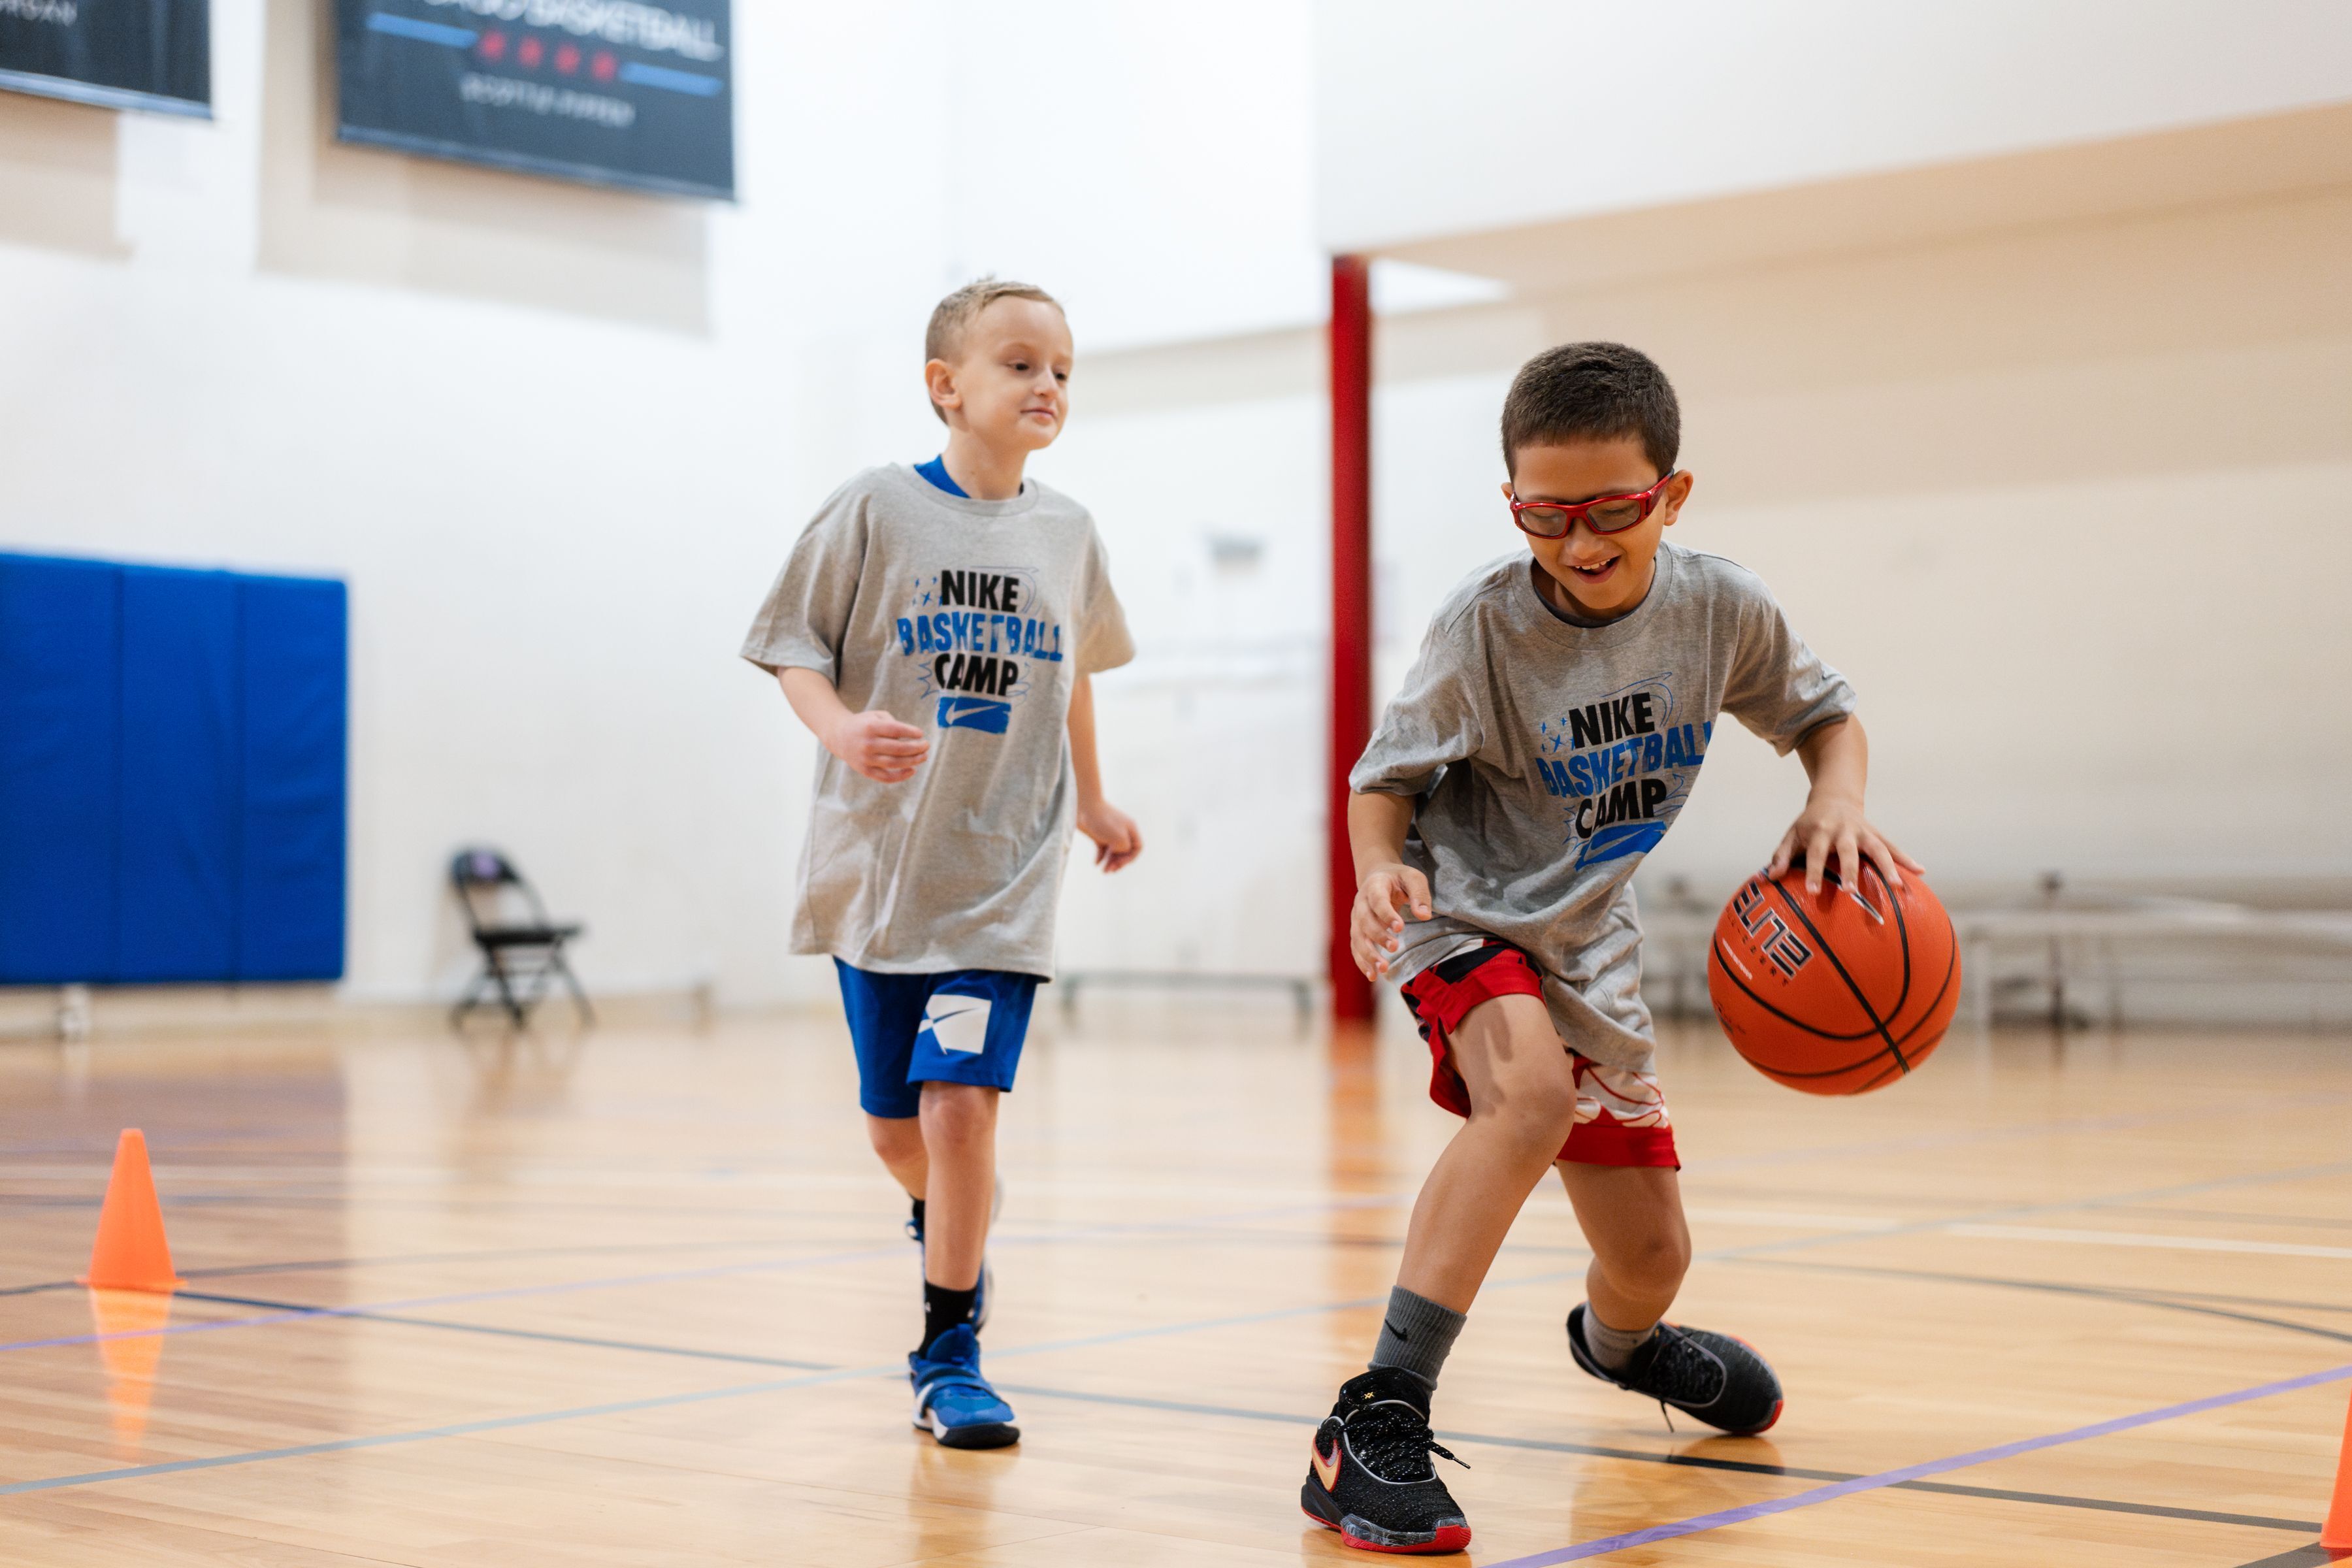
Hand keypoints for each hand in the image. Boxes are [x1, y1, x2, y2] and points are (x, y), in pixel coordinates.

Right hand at [824, 708, 928, 782]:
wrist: (838, 736)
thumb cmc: (863, 724)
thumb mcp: (875, 716)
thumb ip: (892, 723)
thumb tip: (911, 737)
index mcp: (871, 727)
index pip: (895, 730)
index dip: (911, 732)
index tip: (921, 734)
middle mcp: (868, 744)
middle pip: (897, 748)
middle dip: (916, 748)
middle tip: (927, 746)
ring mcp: (866, 759)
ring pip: (894, 763)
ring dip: (912, 761)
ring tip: (923, 757)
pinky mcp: (865, 770)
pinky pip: (885, 777)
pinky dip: (901, 776)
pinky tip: (913, 770)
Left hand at [1075, 797, 1141, 871]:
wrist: (1084, 806)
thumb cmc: (1102, 820)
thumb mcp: (1119, 838)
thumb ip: (1124, 848)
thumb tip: (1118, 854)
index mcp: (1131, 829)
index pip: (1137, 848)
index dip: (1130, 858)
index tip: (1120, 862)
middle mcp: (1122, 831)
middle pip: (1125, 851)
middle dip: (1119, 863)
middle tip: (1110, 871)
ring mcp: (1110, 833)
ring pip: (1113, 852)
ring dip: (1110, 862)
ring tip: (1104, 871)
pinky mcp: (1098, 834)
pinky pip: (1103, 849)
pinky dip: (1101, 857)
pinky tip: (1096, 863)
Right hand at [1351, 862, 1431, 979]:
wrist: (1378, 876)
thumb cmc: (1399, 878)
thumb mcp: (1414, 878)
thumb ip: (1420, 894)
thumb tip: (1424, 916)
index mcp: (1374, 886)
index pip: (1377, 901)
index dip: (1387, 915)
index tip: (1400, 928)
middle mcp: (1361, 903)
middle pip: (1365, 922)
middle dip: (1378, 936)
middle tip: (1394, 948)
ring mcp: (1356, 918)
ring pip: (1358, 938)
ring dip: (1368, 955)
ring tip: (1383, 969)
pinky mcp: (1357, 931)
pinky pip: (1356, 948)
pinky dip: (1362, 962)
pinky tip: (1372, 976)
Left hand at [1767, 790, 1923, 893]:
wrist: (1834, 797)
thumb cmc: (1809, 824)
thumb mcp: (1792, 835)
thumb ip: (1781, 856)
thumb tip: (1770, 878)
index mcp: (1819, 831)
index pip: (1815, 853)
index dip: (1812, 871)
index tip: (1812, 892)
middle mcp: (1843, 830)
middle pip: (1848, 851)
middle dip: (1850, 870)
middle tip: (1851, 892)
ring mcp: (1863, 832)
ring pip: (1877, 848)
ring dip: (1887, 867)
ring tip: (1896, 887)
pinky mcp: (1877, 834)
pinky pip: (1893, 847)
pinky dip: (1906, 859)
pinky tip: (1921, 871)